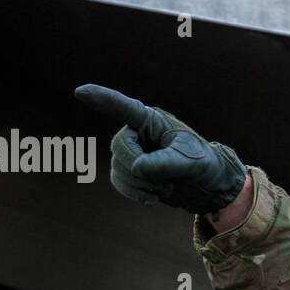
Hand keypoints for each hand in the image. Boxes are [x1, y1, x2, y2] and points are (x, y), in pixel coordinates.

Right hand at [74, 84, 246, 214]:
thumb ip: (165, 163)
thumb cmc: (204, 165)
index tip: (80, 91)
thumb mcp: (190, 163)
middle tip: (167, 183)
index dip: (102, 99)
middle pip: (120, 147)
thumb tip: (137, 167)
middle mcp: (138, 133)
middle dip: (140, 170)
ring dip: (140, 185)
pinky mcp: (132, 172)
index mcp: (153, 121)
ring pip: (118, 169)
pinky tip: (152, 199)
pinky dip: (134, 193)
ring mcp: (133, 153)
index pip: (124, 108)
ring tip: (166, 188)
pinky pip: (119, 182)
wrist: (208, 187)